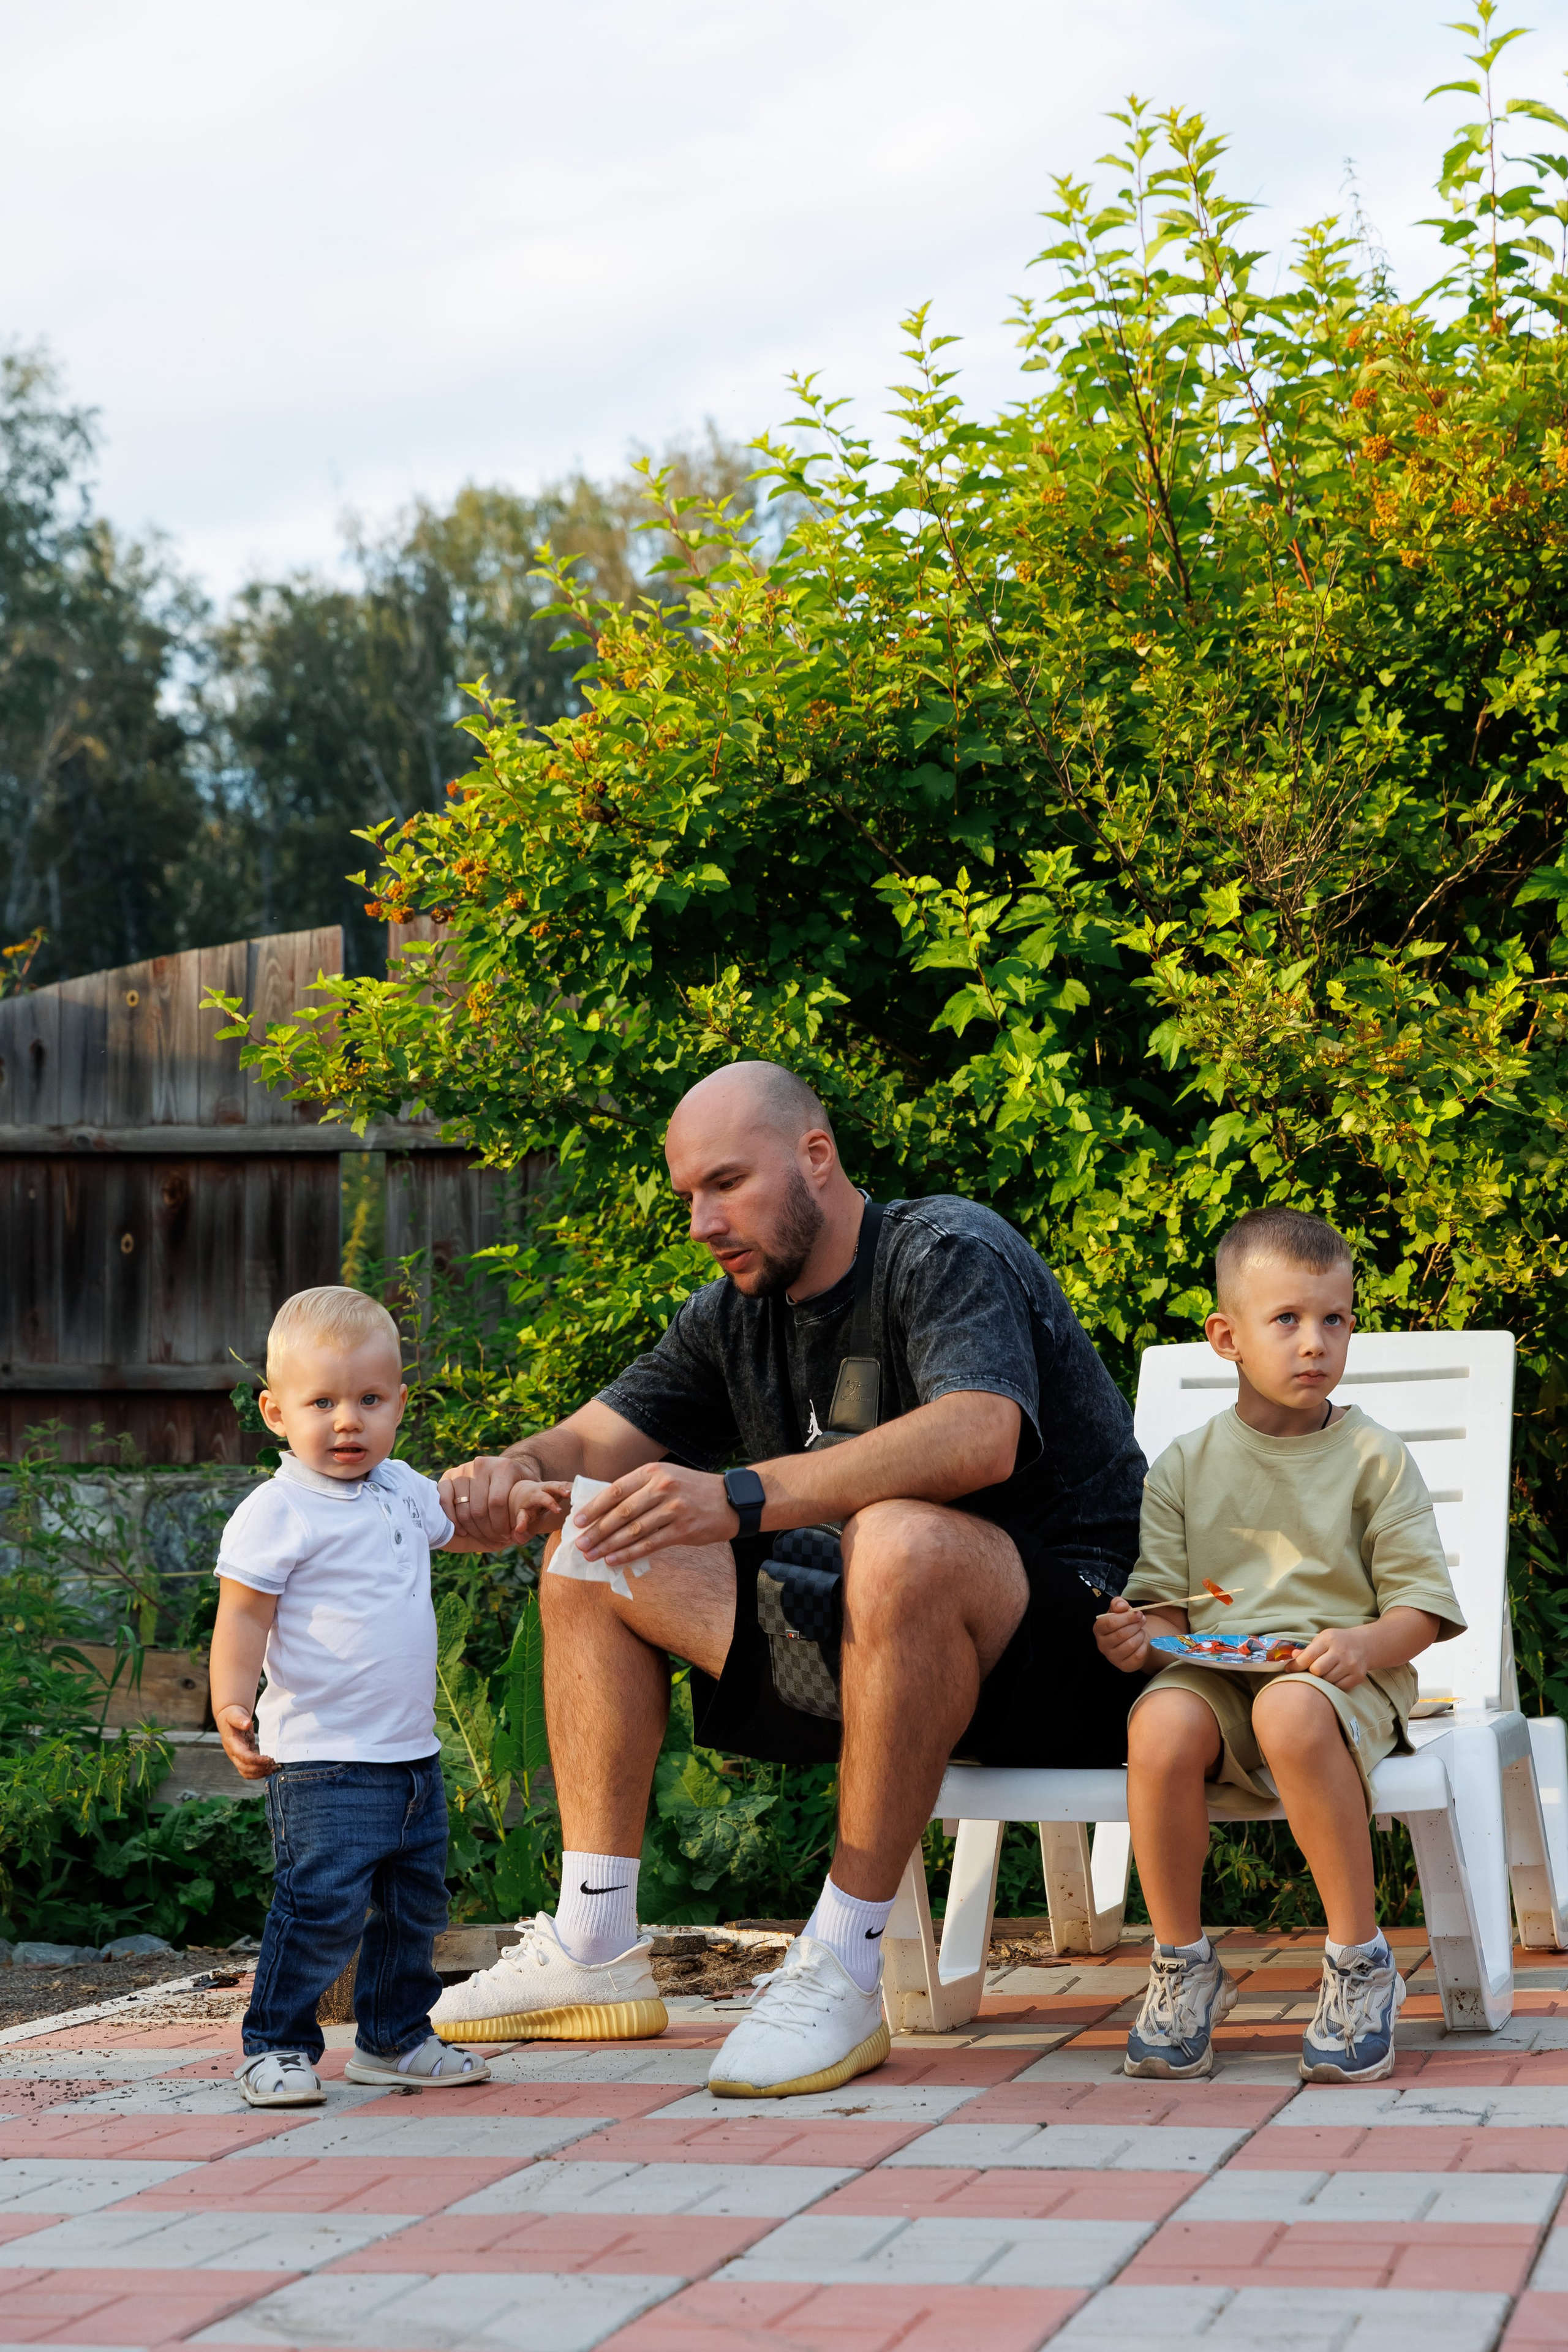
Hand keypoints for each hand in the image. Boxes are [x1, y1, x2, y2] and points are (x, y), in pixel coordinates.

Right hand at [216, 1703, 276, 1780]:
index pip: (243, 1756)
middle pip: (244, 1768)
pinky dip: (258, 1772)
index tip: (269, 1759)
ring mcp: (236, 1757)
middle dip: (259, 1769)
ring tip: (273, 1769)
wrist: (227, 1718)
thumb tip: (247, 1724)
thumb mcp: (234, 1714)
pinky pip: (248, 1770)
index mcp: (231, 1743)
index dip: (256, 1760)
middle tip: (274, 1765)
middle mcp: (233, 1753)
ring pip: (246, 1772)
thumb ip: (240, 1719)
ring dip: (259, 1773)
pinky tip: (268, 1769)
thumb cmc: (231, 1715)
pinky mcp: (242, 1757)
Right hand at [441, 1456, 560, 1548]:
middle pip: (478, 1509)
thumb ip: (530, 1515)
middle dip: (487, 1531)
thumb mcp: (532, 1495)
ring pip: (462, 1509)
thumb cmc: (519, 1487)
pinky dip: (451, 1519)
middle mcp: (481, 1464)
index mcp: (504, 1467)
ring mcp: (463, 1469)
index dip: (501, 1525)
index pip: (497, 1503)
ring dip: (470, 1529)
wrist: (504, 1471)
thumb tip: (520, 1536)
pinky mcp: (448, 1476)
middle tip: (494, 1540)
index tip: (507, 1536)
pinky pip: (444, 1500)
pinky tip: (462, 1531)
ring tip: (482, 1537)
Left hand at [573, 1462, 737, 1565]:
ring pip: (633, 1531)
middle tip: (580, 1544)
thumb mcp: (666, 1477)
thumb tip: (604, 1510)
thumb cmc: (691, 1489)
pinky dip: (629, 1554)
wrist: (730, 1501)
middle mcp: (661, 1488)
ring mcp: (673, 1509)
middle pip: (621, 1513)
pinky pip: (649, 1544)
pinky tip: (614, 1560)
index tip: (577, 1521)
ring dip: (609, 1545)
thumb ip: (638, 1489)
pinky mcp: (682, 1529)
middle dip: (597, 1530)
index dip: (594, 1507)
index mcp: (652, 1472)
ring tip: (592, 1555)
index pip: (615, 1490)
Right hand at [1094, 1593, 1152, 1673]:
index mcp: (1099, 1629)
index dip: (1126, 1617)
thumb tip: (1122, 1606)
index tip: (1138, 1613)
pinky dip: (1144, 1647)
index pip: (1110, 1623)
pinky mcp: (1124, 1666)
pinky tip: (1142, 1642)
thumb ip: (1118, 1604)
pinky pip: (1137, 1656)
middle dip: (1136, 1625)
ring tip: (1141, 1631)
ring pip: (1130, 1645)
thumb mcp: (1119, 1610)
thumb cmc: (1124, 1623)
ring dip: (1140, 1635)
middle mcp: (1102, 1645)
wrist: (1133, 1639)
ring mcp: (1112, 1657)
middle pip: (1121, 1634)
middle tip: (1142, 1620)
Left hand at [1296, 1625, 1375, 1690]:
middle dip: (1310, 1673)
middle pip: (1317, 1671)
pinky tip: (1333, 1677)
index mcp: (1329, 1639)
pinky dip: (1333, 1685)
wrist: (1364, 1645)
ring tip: (1323, 1673)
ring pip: (1327, 1681)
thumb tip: (1292, 1657)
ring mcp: (1351, 1664)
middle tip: (1310, 1671)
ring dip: (1322, 1680)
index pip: (1308, 1656)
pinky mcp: (1358, 1676)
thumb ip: (1307, 1649)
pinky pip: (1338, 1687)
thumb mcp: (1322, 1639)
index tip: (1289, 1669)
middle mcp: (1341, 1651)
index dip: (1296, 1666)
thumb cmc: (1337, 1642)